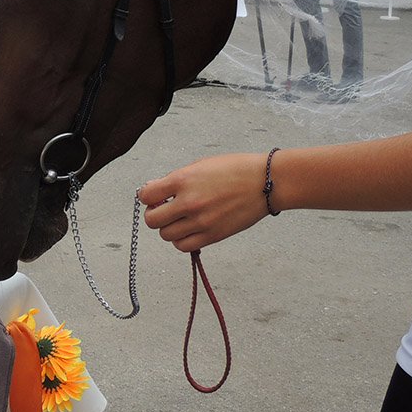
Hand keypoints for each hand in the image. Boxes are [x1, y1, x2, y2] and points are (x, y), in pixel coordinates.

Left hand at [139, 153, 269, 251]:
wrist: (265, 183)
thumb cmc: (234, 170)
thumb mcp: (199, 165)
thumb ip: (174, 179)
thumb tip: (153, 190)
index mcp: (182, 180)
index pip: (145, 196)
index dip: (147, 196)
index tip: (154, 196)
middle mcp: (189, 202)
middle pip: (152, 220)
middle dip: (155, 214)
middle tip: (165, 209)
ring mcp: (201, 222)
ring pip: (166, 236)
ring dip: (168, 228)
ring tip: (180, 219)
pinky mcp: (213, 236)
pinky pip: (184, 246)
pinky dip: (181, 240)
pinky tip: (189, 229)